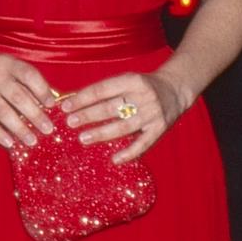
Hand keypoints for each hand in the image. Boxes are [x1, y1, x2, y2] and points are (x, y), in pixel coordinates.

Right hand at [0, 51, 57, 150]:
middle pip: (18, 97)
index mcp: (7, 63)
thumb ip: (24, 81)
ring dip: (19, 128)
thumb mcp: (6, 67)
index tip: (52, 106)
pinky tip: (9, 143)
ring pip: (3, 112)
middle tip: (48, 130)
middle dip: (35, 115)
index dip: (42, 90)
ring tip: (32, 141)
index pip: (29, 75)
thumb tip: (49, 103)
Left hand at [61, 68, 188, 161]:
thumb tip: (72, 101)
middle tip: (70, 123)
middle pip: (111, 107)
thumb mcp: (126, 81)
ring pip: (124, 126)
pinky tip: (115, 160)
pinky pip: (144, 143)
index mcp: (132, 80)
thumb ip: (104, 91)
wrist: (175, 89)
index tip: (65, 107)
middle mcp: (143, 96)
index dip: (83, 98)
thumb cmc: (142, 87)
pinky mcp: (160, 128)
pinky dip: (129, 153)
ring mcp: (153, 114)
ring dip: (102, 133)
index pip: (102, 89)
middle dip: (89, 115)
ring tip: (83, 138)